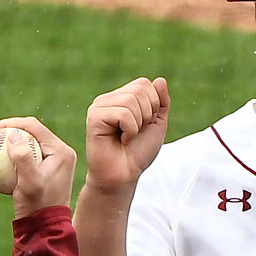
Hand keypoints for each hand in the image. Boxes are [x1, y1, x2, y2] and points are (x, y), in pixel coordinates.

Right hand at [0, 116, 76, 218]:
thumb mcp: (30, 183)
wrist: (45, 230)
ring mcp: (53, 162)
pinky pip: (23, 160)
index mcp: (61, 151)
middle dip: (5, 134)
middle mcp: (59, 153)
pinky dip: (7, 162)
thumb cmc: (38, 207)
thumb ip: (23, 158)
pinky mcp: (43, 172)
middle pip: (28, 134)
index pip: (32, 126)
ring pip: (24, 146)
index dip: (9, 124)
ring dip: (4, 148)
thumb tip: (13, 136)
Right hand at [83, 77, 169, 194]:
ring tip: (127, 137)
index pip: (144, 84)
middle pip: (140, 89)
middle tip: (135, 133)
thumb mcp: (157, 125)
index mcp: (120, 98)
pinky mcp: (94, 117)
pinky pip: (123, 113)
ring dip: (138, 124)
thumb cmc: (138, 153)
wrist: (124, 176)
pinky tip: (121, 140)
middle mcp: (108, 99)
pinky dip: (130, 130)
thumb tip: (160, 80)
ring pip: (131, 100)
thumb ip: (161, 102)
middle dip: (147, 114)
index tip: (144, 125)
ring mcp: (99, 107)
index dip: (153, 105)